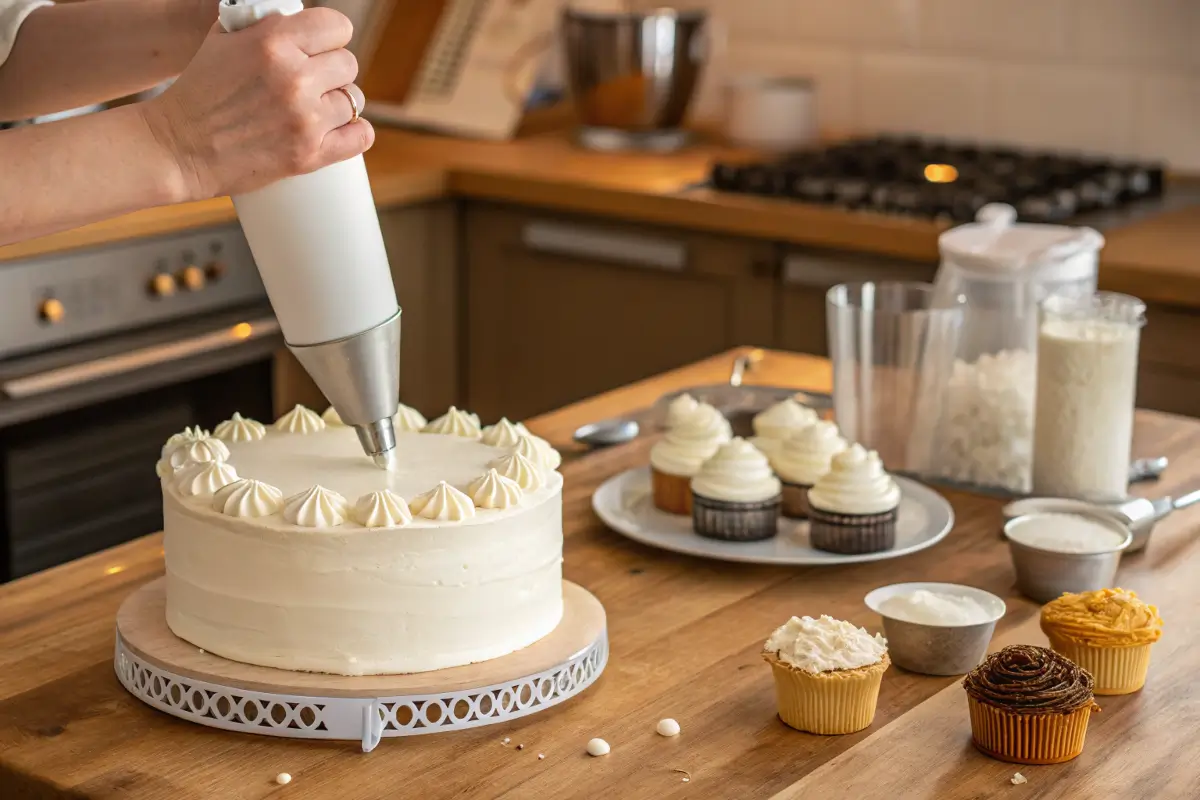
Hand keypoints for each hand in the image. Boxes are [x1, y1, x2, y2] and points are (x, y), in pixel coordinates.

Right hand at [141, 8, 373, 200]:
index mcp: (273, 42)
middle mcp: (294, 78)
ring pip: (355, 100)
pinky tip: (340, 129)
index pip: (336, 27)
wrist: (179, 147)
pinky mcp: (309, 154)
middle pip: (348, 64)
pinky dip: (355, 132)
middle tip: (314, 82)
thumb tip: (294, 16)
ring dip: (339, 103)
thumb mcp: (223, 39)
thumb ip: (264, 25)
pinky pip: (361, 136)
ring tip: (317, 107)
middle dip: (332, 71)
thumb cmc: (200, 91)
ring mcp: (305, 119)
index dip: (330, 37)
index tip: (322, 47)